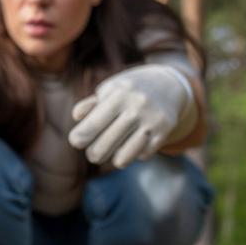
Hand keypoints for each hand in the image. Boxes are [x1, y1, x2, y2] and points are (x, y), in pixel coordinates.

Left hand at [67, 65, 192, 168]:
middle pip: (101, 148)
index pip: (91, 126)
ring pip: (121, 159)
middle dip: (93, 154)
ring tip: (114, 148)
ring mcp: (152, 121)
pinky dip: (135, 153)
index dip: (79, 138)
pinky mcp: (165, 132)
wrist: (169, 85)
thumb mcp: (110, 90)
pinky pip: (141, 156)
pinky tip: (136, 141)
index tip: (76, 141)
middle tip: (93, 153)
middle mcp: (136, 107)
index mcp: (118, 94)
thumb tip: (76, 116)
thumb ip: (91, 105)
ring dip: (114, 158)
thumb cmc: (129, 90)